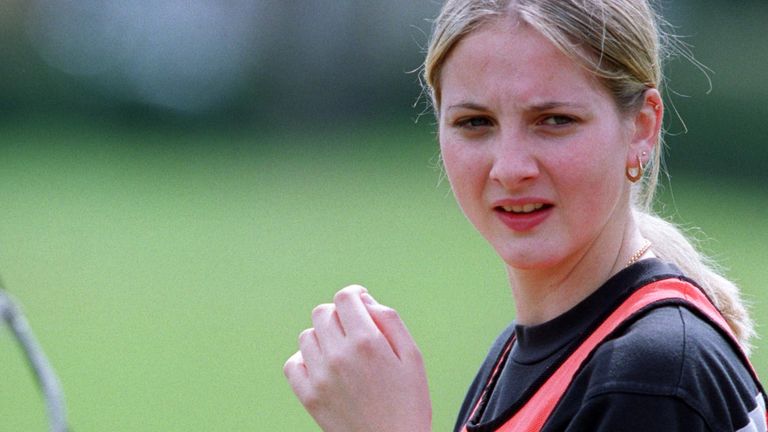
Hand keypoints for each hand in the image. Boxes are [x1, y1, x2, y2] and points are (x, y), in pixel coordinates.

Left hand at [283, 285, 431, 431]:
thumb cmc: (409, 403)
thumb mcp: (413, 356)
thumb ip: (389, 320)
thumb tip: (364, 300)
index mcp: (366, 342)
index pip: (344, 298)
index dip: (354, 295)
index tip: (360, 304)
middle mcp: (339, 356)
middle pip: (322, 313)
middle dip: (338, 315)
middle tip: (353, 330)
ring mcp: (320, 377)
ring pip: (307, 336)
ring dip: (323, 337)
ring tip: (341, 352)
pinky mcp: (309, 397)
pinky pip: (293, 364)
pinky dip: (305, 360)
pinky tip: (323, 367)